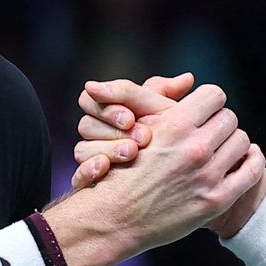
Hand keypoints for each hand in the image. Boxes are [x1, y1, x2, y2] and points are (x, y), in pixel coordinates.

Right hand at [71, 72, 193, 186]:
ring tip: (132, 153)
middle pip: (85, 124)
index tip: (131, 117)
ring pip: (81, 150)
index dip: (108, 106)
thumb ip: (166, 96)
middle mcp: (96, 134)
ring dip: (107, 149)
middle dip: (113, 129)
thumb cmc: (165, 143)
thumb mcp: (166, 116)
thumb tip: (188, 78)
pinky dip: (88, 171)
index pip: (91, 99)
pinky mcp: (89, 184)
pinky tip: (105, 169)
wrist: (163, 186)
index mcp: (107, 112)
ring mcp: (91, 160)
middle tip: (141, 137)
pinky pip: (78, 178)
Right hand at [72, 74, 265, 236]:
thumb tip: (188, 78)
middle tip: (211, 133)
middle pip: (230, 118)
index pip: (214, 95)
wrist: (114, 218)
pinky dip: (253, 160)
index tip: (204, 112)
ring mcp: (207, 176)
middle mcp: (193, 149)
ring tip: (222, 148)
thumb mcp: (134, 126)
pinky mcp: (216, 201)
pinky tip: (247, 158)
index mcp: (174, 126)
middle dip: (220, 123)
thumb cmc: (119, 169)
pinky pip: (252, 171)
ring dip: (233, 142)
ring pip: (242, 141)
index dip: (209, 102)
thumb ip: (158, 98)